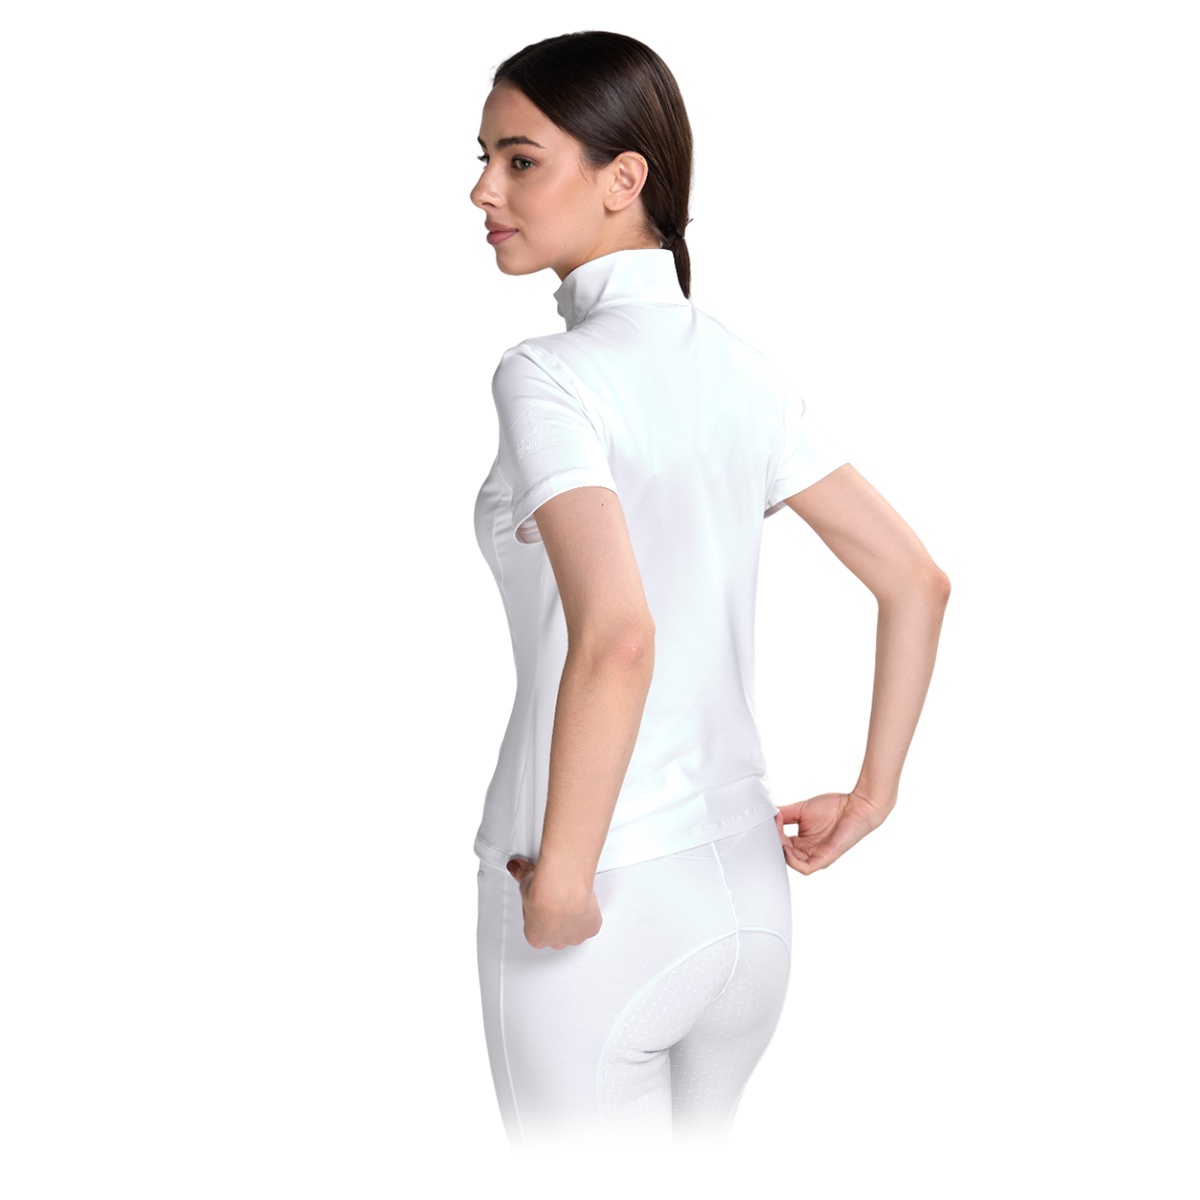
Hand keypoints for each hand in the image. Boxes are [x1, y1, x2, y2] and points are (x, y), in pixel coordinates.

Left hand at [506, 858, 602, 948]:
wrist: (562, 888)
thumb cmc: (543, 892)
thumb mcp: (524, 881)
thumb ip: (521, 876)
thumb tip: (517, 868)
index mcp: (536, 937)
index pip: (536, 929)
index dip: (540, 913)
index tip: (542, 901)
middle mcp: (555, 942)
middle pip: (557, 933)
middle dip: (557, 918)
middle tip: (557, 899)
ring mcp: (574, 937)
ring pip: (575, 930)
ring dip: (574, 917)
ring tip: (572, 898)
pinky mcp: (590, 929)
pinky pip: (591, 923)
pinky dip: (590, 913)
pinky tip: (585, 900)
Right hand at [774, 790, 893, 873]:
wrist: (857, 805)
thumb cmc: (834, 807)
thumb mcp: (801, 810)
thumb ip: (784, 814)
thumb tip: (768, 814)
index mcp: (803, 843)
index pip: (781, 845)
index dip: (773, 835)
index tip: (770, 820)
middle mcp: (809, 852)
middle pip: (784, 854)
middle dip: (775, 842)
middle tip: (772, 826)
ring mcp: (817, 856)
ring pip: (793, 863)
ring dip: (781, 851)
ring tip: (778, 836)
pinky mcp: (826, 858)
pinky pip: (806, 868)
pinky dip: (793, 861)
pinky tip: (787, 848)